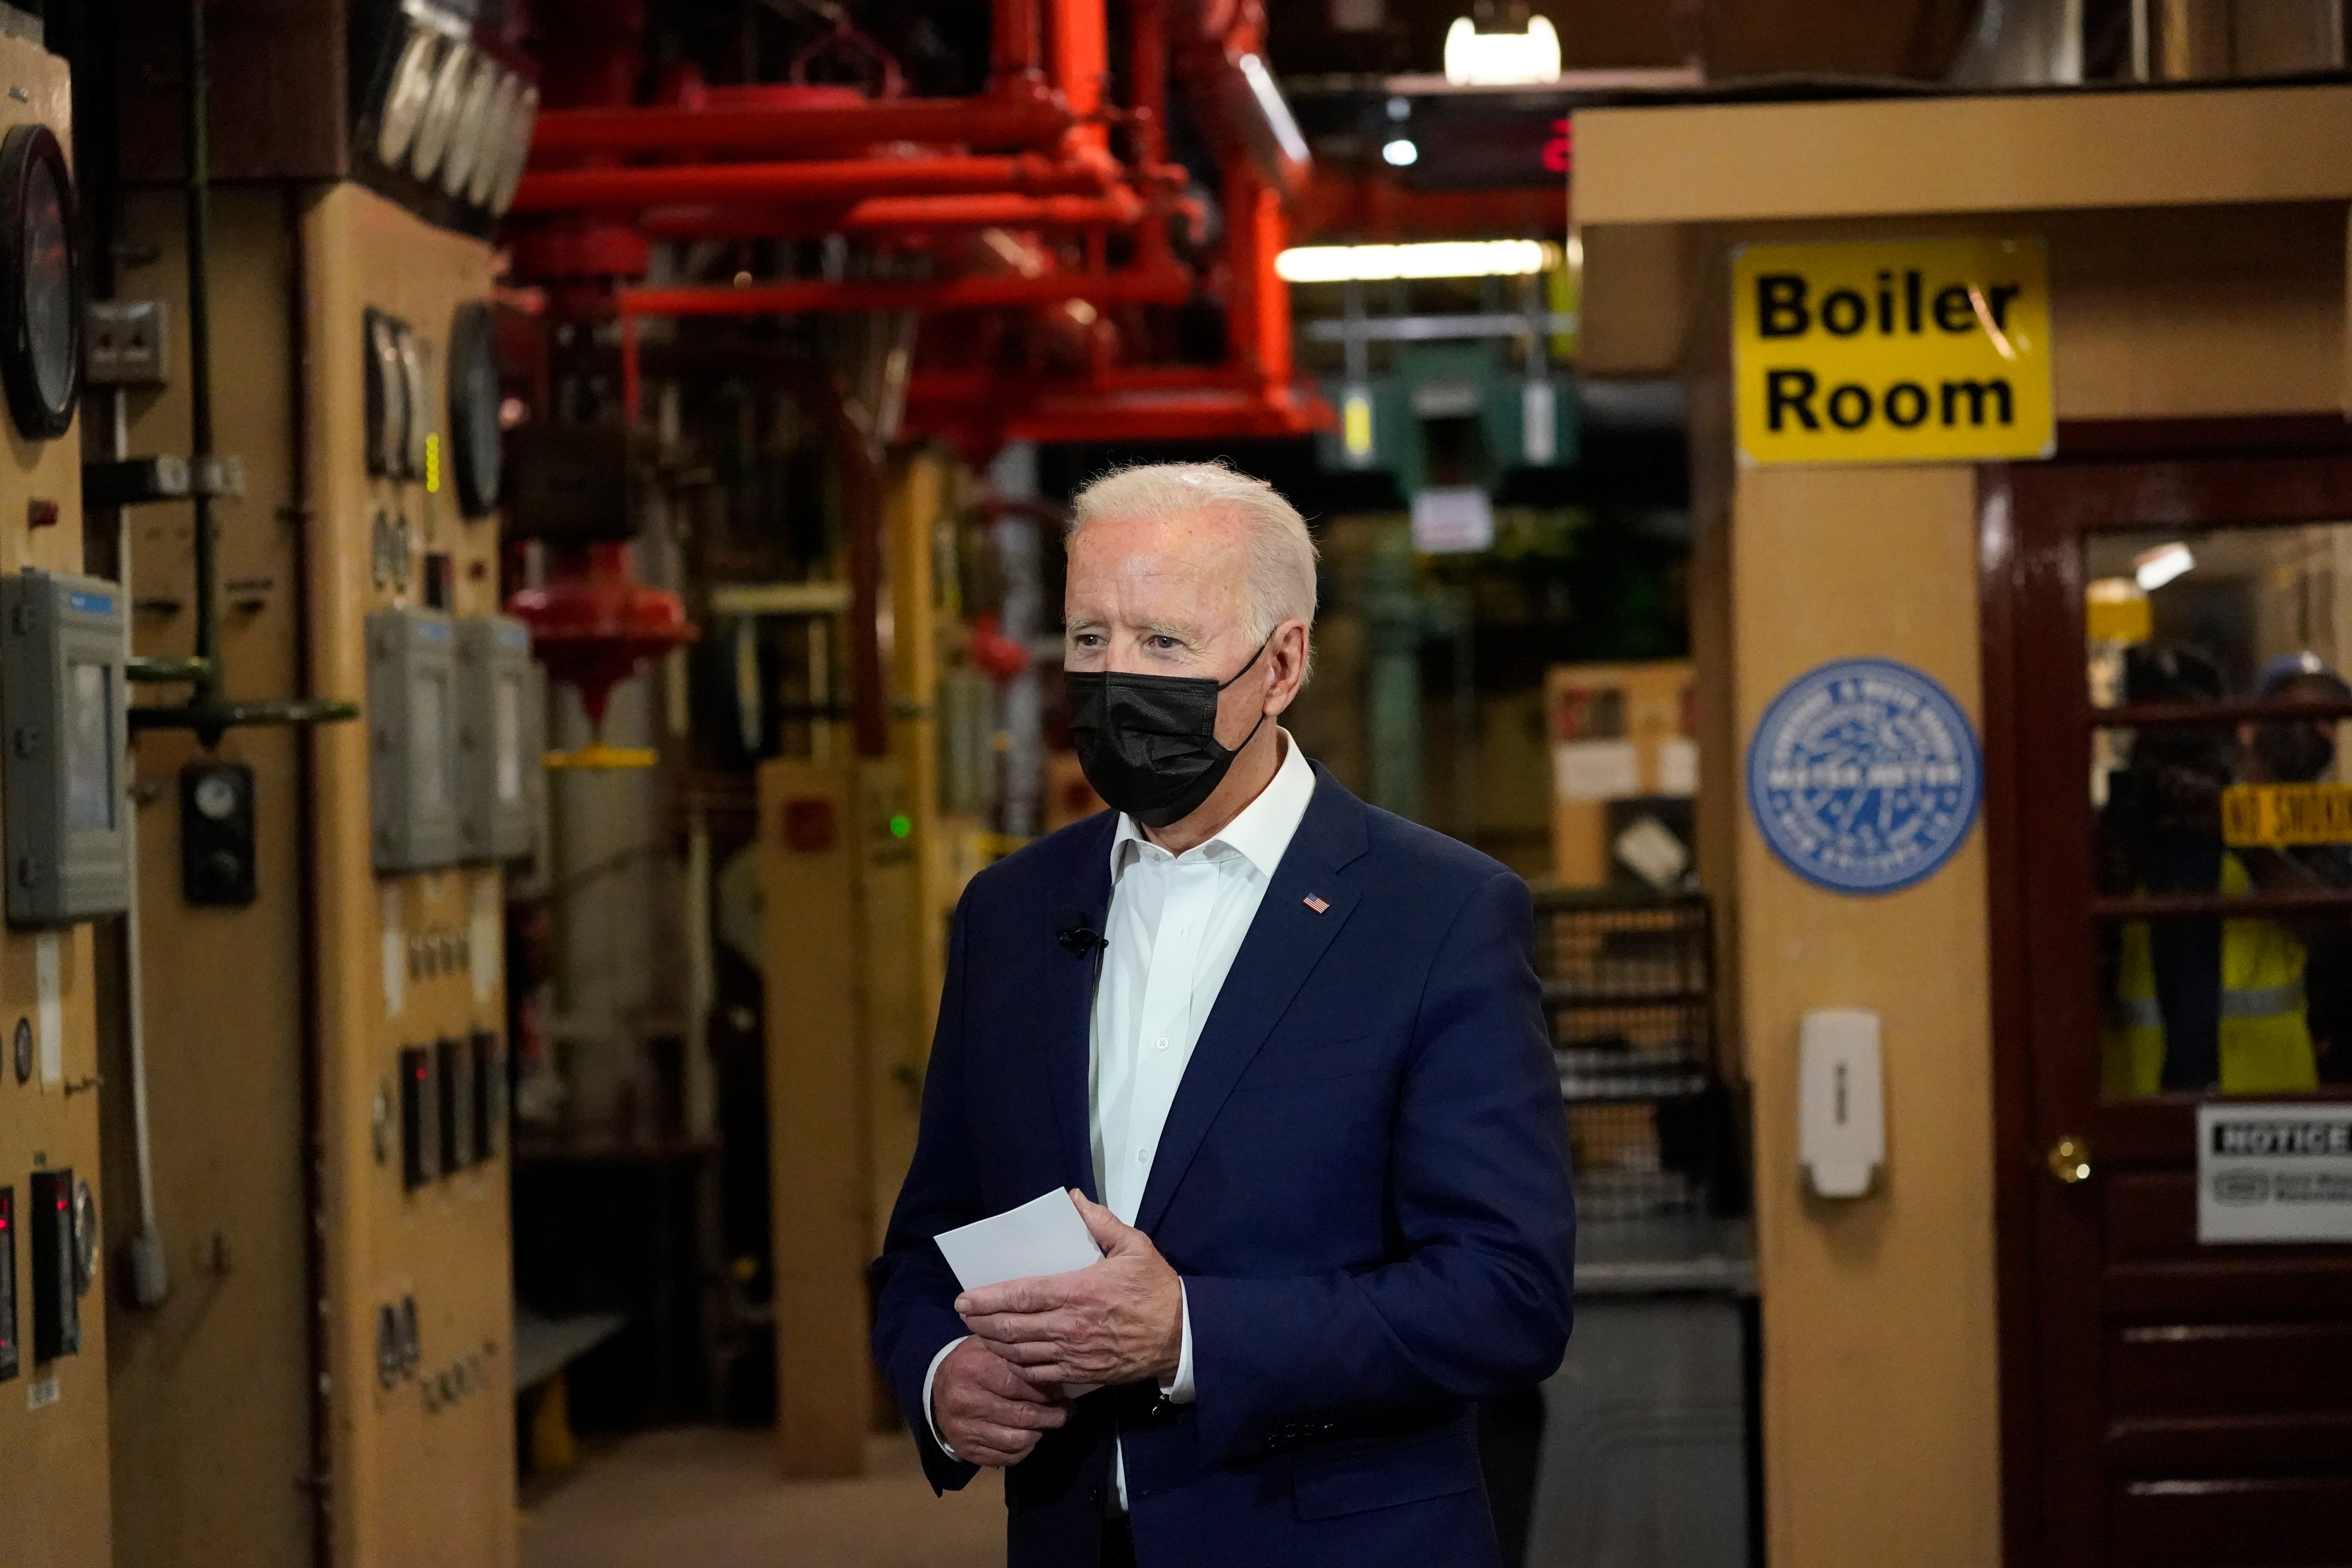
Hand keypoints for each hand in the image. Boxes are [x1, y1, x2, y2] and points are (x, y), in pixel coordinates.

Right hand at [930, 1334, 1071, 1466]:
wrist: (935, 1392)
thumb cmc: (972, 1364)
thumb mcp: (989, 1347)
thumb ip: (1017, 1354)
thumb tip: (1054, 1367)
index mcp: (973, 1369)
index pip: (1021, 1384)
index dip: (1047, 1390)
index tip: (1061, 1391)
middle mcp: (966, 1401)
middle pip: (1023, 1416)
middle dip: (1053, 1416)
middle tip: (1066, 1410)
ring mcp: (965, 1430)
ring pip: (1019, 1440)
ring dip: (1041, 1433)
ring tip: (1049, 1422)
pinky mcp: (967, 1451)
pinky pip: (1008, 1457)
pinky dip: (1025, 1449)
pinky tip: (1030, 1435)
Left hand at [956, 1191, 1183, 1387]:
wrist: (1182, 1335)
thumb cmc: (1157, 1289)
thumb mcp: (1134, 1246)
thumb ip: (1101, 1222)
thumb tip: (1073, 1199)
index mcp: (1080, 1290)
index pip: (1022, 1295)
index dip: (988, 1298)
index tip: (965, 1297)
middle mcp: (1071, 1325)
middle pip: (1012, 1327)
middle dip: (981, 1322)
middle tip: (964, 1314)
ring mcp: (1075, 1353)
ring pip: (1020, 1354)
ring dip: (995, 1344)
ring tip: (981, 1332)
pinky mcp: (1083, 1373)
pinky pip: (1040, 1375)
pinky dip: (1018, 1367)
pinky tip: (1010, 1357)